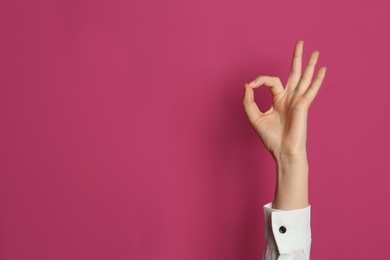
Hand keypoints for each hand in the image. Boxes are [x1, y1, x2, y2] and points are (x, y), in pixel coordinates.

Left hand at [242, 40, 325, 159]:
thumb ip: (248, 101)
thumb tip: (247, 84)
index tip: (251, 85)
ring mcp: (297, 100)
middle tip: (300, 42)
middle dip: (296, 57)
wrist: (282, 151)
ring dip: (310, 64)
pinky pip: (311, 90)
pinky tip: (323, 70)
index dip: (259, 79)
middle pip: (294, 73)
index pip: (271, 80)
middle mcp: (289, 97)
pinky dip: (317, 80)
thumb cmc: (270, 137)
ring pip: (304, 78)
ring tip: (316, 51)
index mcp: (278, 99)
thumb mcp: (254, 117)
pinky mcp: (303, 106)